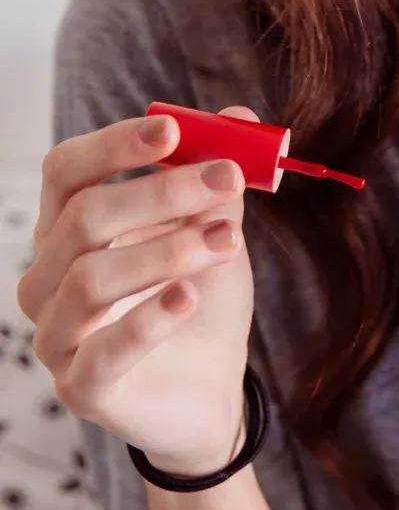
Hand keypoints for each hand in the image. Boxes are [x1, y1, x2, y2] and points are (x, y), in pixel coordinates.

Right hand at [20, 105, 259, 475]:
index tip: (174, 133)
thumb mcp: (213, 232)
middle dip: (161, 192)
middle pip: (84, 218)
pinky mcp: (82, 389)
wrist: (211, 393)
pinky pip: (103, 351)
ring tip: (228, 240)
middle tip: (229, 179)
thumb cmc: (199, 304)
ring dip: (167, 251)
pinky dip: (149, 318)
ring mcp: (57, 337)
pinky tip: (190, 296)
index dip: (113, 146)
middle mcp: (47, 279)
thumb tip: (240, 116)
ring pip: (91, 278)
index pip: (65, 172)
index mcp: (68, 230)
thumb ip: (217, 182)